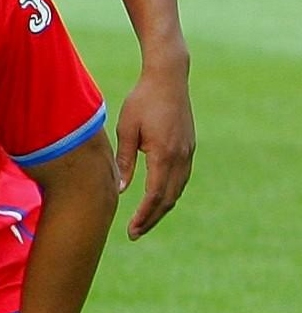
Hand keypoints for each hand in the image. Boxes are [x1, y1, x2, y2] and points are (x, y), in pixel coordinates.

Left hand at [111, 59, 194, 239]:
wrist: (169, 78)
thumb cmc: (142, 101)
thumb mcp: (127, 130)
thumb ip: (125, 161)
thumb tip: (122, 190)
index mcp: (164, 154)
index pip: (155, 194)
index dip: (144, 215)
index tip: (132, 230)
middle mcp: (181, 157)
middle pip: (168, 198)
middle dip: (152, 218)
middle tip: (134, 234)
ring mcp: (188, 152)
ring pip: (177, 190)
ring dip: (162, 208)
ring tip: (144, 222)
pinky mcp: (189, 147)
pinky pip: (181, 178)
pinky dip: (170, 193)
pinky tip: (158, 200)